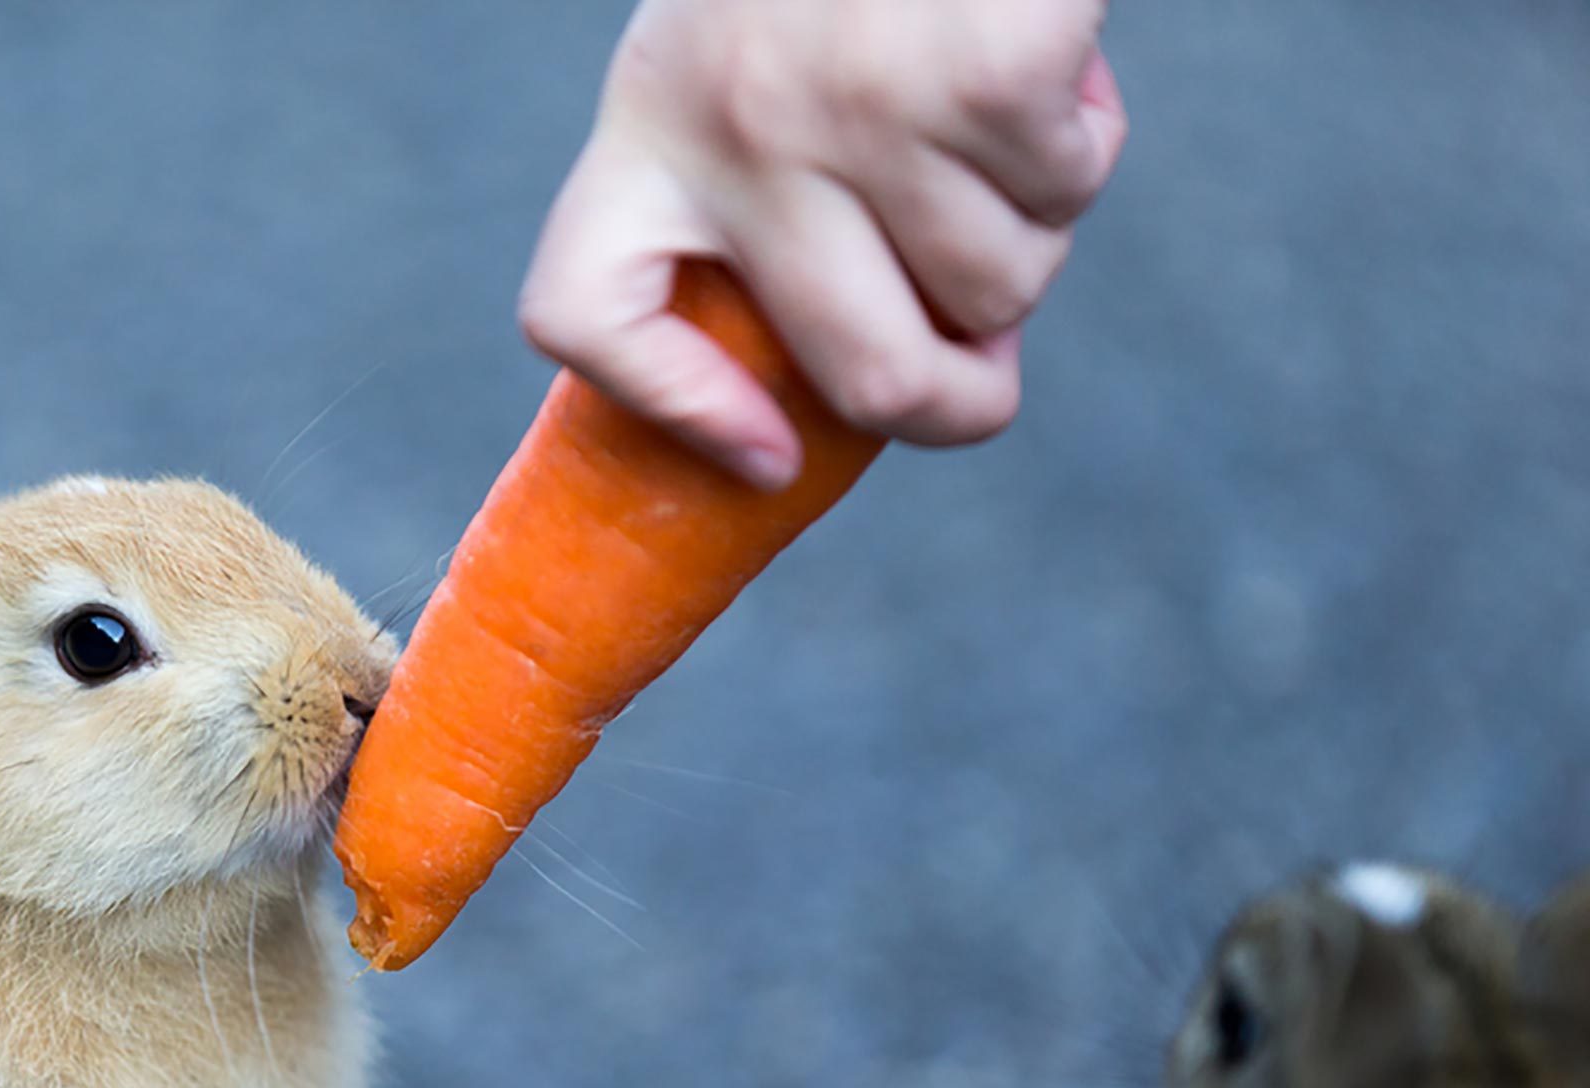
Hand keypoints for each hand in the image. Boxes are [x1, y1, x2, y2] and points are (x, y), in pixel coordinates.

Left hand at [519, 0, 1127, 486]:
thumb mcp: (729, 56)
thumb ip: (750, 195)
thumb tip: (829, 418)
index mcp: (647, 125)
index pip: (581, 308)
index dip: (672, 411)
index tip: (774, 456)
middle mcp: (736, 129)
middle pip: (862, 375)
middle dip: (959, 405)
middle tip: (986, 374)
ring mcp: (859, 108)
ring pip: (1000, 284)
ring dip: (1032, 226)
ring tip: (993, 122)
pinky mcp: (981, 74)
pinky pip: (1068, 181)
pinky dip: (1083, 131)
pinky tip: (1041, 58)